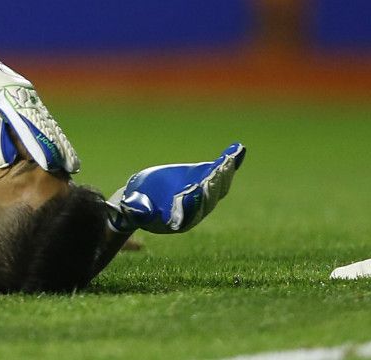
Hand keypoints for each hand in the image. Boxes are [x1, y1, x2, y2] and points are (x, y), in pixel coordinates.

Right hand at [109, 142, 245, 234]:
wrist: (143, 198)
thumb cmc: (134, 203)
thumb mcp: (132, 206)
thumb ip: (137, 209)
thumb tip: (141, 211)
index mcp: (177, 220)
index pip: (189, 213)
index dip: (192, 202)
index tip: (193, 189)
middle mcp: (195, 211)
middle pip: (208, 200)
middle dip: (212, 186)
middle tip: (215, 172)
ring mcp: (204, 198)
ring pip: (218, 188)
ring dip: (223, 174)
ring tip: (227, 159)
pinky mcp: (207, 183)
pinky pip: (222, 175)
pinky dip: (230, 163)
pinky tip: (238, 149)